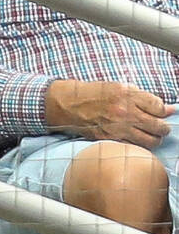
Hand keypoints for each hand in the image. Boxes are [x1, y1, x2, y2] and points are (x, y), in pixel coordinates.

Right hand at [45, 80, 174, 147]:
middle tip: (161, 126)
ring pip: (150, 140)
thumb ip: (143, 97)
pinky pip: (134, 147)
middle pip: (159, 126)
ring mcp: (118, 127)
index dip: (164, 110)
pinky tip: (136, 140)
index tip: (163, 112)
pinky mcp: (110, 139)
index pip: (159, 107)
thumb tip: (166, 109)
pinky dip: (139, 145)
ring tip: (151, 135)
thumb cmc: (94, 94)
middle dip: (163, 127)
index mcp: (128, 95)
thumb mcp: (119, 87)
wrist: (68, 104)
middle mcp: (125, 112)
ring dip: (155, 139)